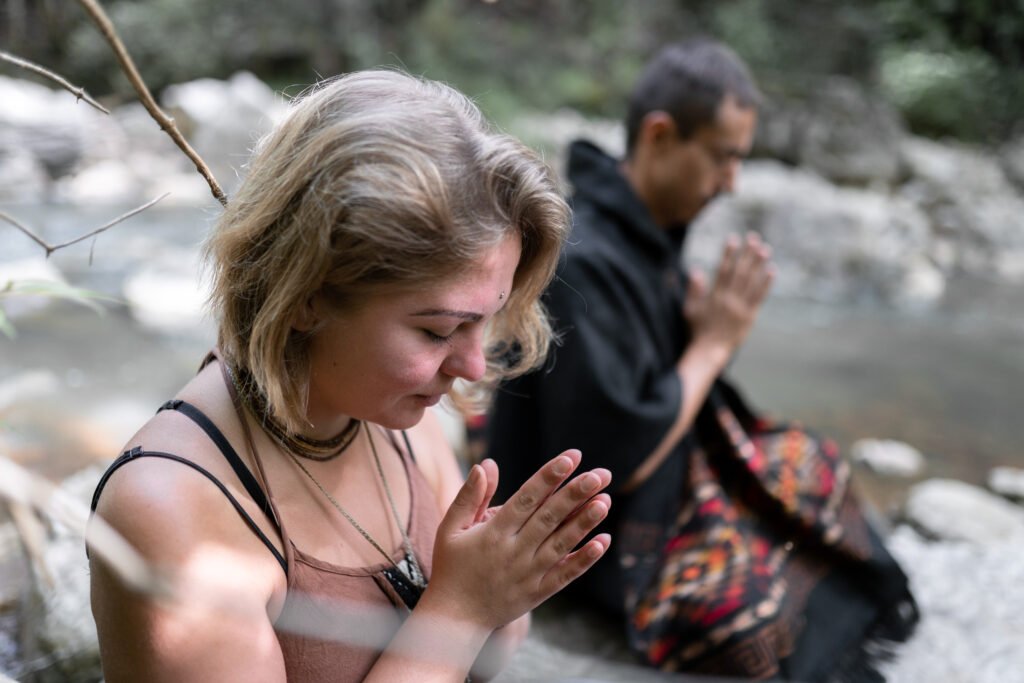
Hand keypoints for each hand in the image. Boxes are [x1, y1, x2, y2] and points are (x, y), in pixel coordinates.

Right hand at [424, 451, 611, 630]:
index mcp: (493, 532)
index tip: (570, 458)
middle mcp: (514, 551)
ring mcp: (528, 574)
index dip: (549, 477)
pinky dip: (584, 559)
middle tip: (599, 474)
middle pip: (549, 517)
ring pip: (561, 544)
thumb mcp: (450, 528)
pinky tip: (603, 541)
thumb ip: (469, 496)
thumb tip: (486, 464)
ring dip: (584, 522)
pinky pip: (564, 575)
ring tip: (605, 501)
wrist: (454, 619)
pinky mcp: (537, 593)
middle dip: (575, 494)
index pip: (526, 499)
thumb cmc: (451, 567)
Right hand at [684, 231, 773, 361]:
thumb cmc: (697, 330)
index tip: (733, 239)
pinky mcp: (750, 316)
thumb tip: (696, 271)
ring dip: (758, 264)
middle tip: (754, 238)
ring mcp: (740, 308)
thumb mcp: (690, 309)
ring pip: (751, 282)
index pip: (723, 270)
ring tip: (765, 249)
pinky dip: (766, 283)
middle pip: (740, 272)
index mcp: (714, 296)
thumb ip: (693, 290)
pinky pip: (760, 297)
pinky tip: (772, 271)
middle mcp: (728, 299)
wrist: (709, 350)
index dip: (728, 253)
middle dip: (746, 254)